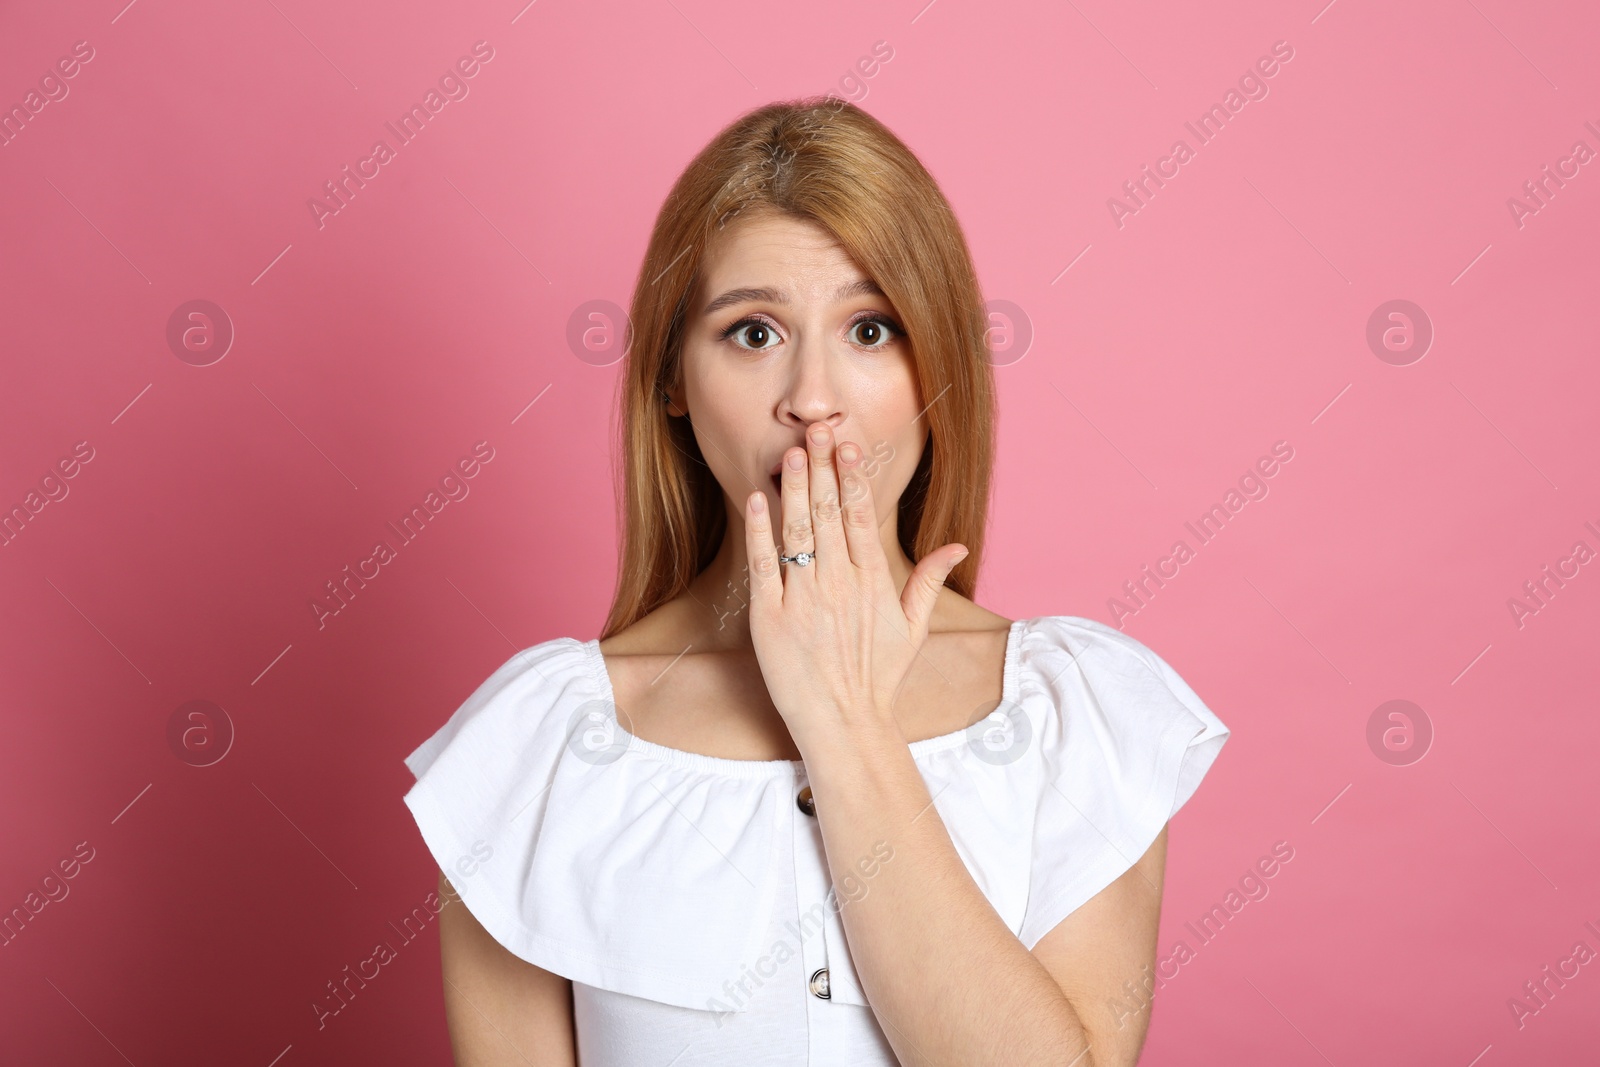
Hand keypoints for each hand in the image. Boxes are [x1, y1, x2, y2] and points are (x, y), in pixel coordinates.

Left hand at [742, 421, 968, 751]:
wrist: (844, 723)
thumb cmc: (878, 678)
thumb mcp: (913, 629)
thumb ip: (928, 581)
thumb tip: (955, 546)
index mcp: (874, 582)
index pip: (862, 517)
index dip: (853, 477)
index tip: (847, 444)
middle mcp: (840, 584)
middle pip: (828, 514)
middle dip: (822, 468)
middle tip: (816, 429)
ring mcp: (804, 599)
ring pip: (798, 531)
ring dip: (793, 488)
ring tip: (791, 452)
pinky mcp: (771, 617)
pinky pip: (764, 564)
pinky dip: (761, 530)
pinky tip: (759, 499)